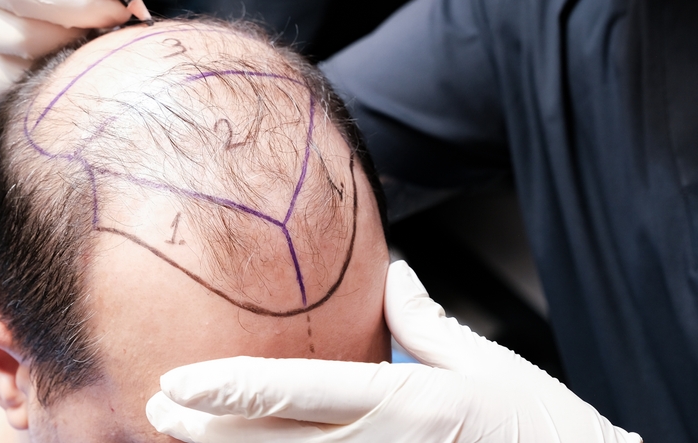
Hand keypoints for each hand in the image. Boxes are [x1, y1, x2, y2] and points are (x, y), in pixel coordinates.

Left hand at [146, 260, 641, 442]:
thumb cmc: (540, 425)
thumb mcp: (484, 361)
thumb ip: (427, 319)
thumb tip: (397, 272)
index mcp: (406, 399)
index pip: (295, 391)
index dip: (226, 389)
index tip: (175, 381)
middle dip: (205, 431)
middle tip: (157, 413)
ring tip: (182, 438)